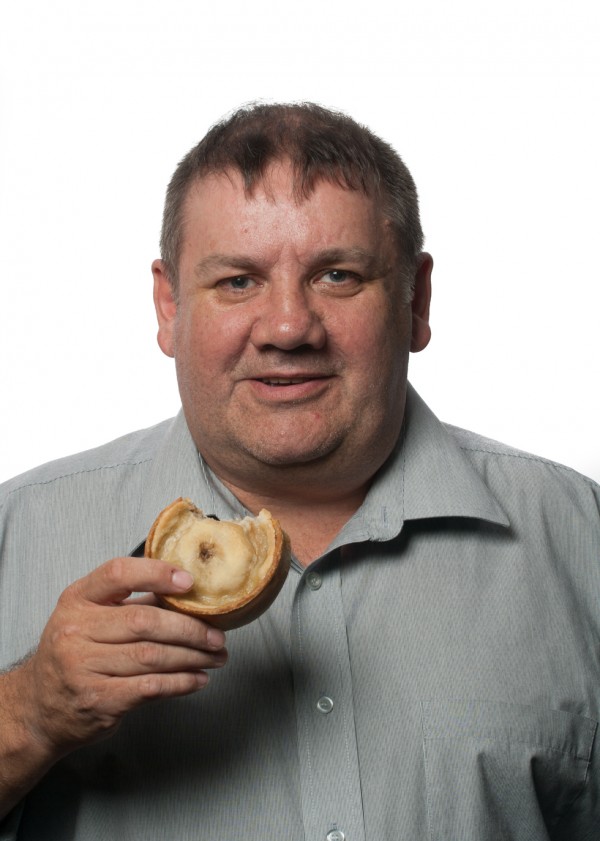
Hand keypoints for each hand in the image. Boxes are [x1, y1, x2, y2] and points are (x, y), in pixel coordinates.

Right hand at [14, 556, 227, 756]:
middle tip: (217, 634)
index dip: (157, 573)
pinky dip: (181, 683)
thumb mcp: (90, 617)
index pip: (118, 573)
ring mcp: (83, 667)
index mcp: (77, 599)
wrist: (39, 706)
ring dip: (192, 657)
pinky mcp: (97, 700)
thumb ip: (131, 602)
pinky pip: (150, 687)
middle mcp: (75, 630)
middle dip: (190, 628)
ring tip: (215, 656)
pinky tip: (197, 679)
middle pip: (145, 621)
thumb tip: (187, 593)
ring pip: (152, 656)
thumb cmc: (75, 654)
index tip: (190, 582)